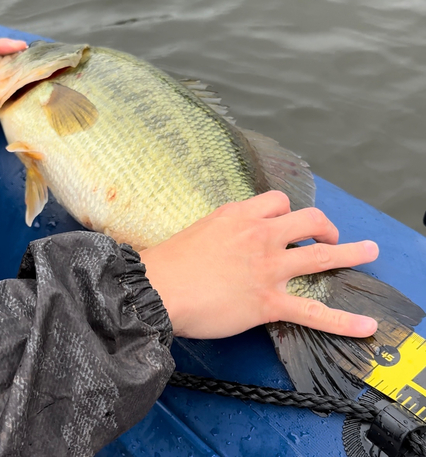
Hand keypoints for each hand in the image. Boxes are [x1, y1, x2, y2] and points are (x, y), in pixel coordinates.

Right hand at [140, 191, 378, 339]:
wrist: (157, 289)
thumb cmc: (168, 262)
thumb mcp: (197, 231)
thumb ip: (220, 230)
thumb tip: (224, 238)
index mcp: (239, 215)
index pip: (277, 201)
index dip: (288, 211)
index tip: (286, 222)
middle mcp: (260, 235)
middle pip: (308, 218)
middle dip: (324, 225)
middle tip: (328, 235)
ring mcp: (269, 267)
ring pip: (321, 254)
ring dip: (350, 252)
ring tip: (370, 251)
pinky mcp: (269, 301)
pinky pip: (313, 311)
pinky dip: (342, 320)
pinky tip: (364, 325)